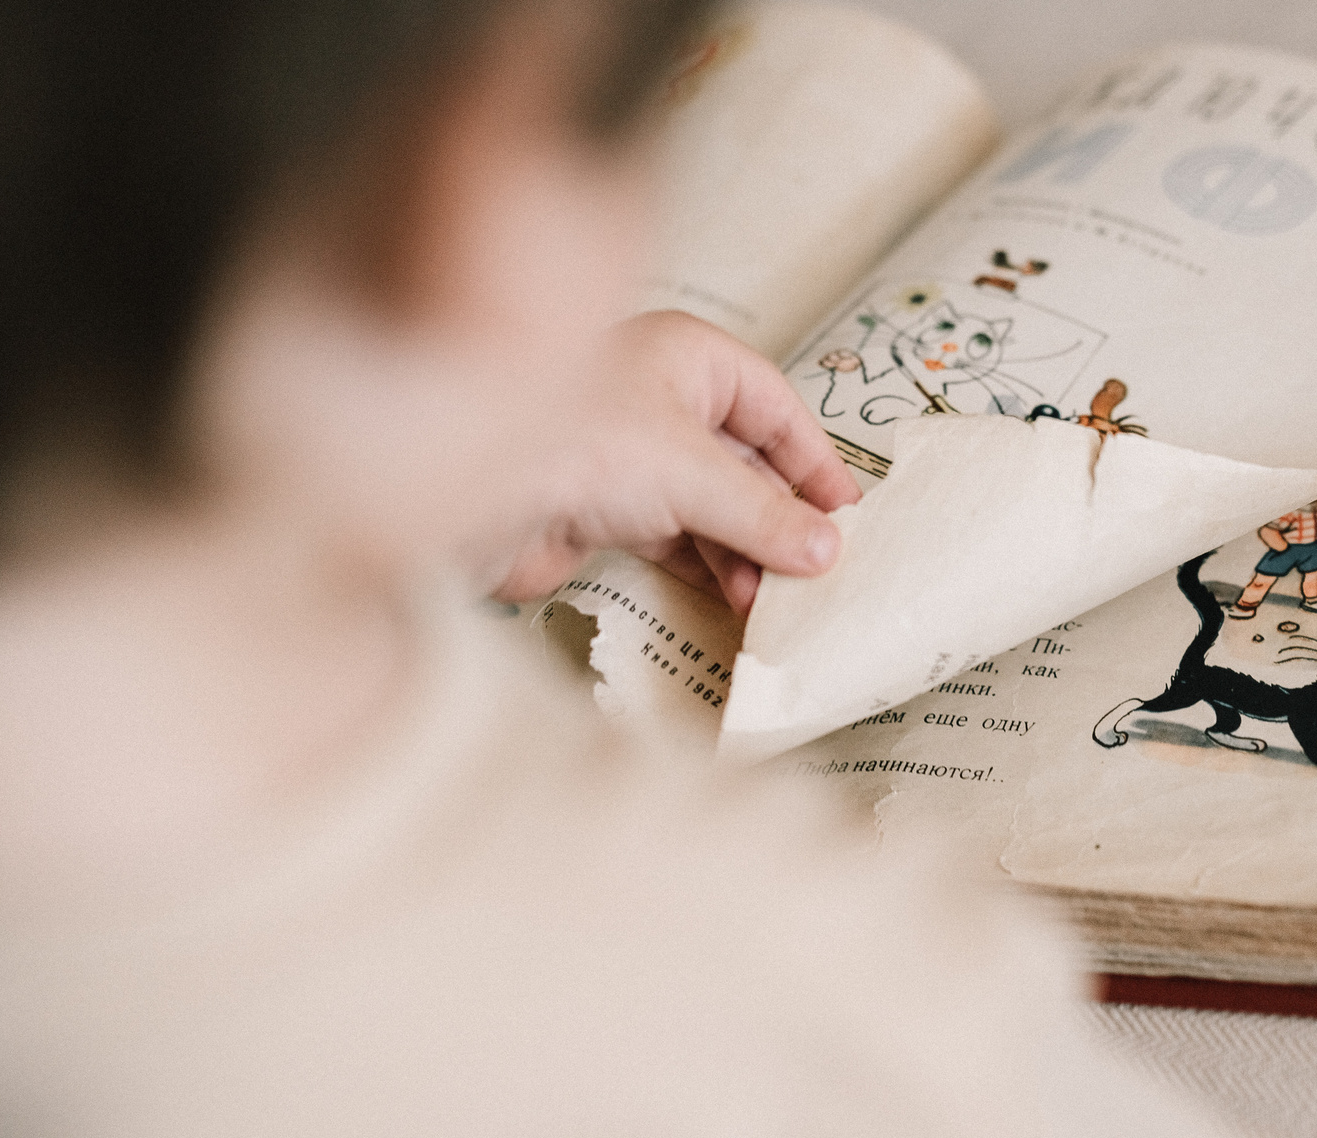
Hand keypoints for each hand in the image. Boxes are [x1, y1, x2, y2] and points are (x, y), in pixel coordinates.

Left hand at [491, 311, 860, 613]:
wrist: (468, 495)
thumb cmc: (575, 443)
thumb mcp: (694, 474)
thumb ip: (765, 515)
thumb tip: (825, 550)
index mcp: (687, 357)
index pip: (775, 405)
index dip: (814, 460)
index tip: (848, 514)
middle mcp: (660, 397)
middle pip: (748, 460)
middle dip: (782, 516)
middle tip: (821, 566)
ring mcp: (632, 454)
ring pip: (715, 504)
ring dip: (749, 552)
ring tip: (778, 598)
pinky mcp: (607, 509)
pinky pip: (680, 538)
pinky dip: (712, 568)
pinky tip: (740, 600)